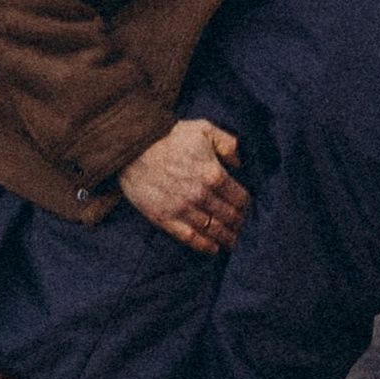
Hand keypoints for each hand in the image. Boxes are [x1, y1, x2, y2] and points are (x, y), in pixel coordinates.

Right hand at [119, 118, 249, 254]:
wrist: (132, 146)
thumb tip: (239, 163)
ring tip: (233, 242)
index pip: (241, 199)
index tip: (246, 209)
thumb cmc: (169, 136)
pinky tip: (214, 249)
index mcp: (214, 174)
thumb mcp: (204, 129)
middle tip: (243, 228)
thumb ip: (228, 144)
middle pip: (230, 217)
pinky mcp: (165, 219)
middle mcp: (201, 195)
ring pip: (213, 230)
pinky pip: (190, 238)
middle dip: (240, 224)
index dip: (247, 206)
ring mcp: (183, 209)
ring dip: (227, 238)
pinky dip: (205, 246)